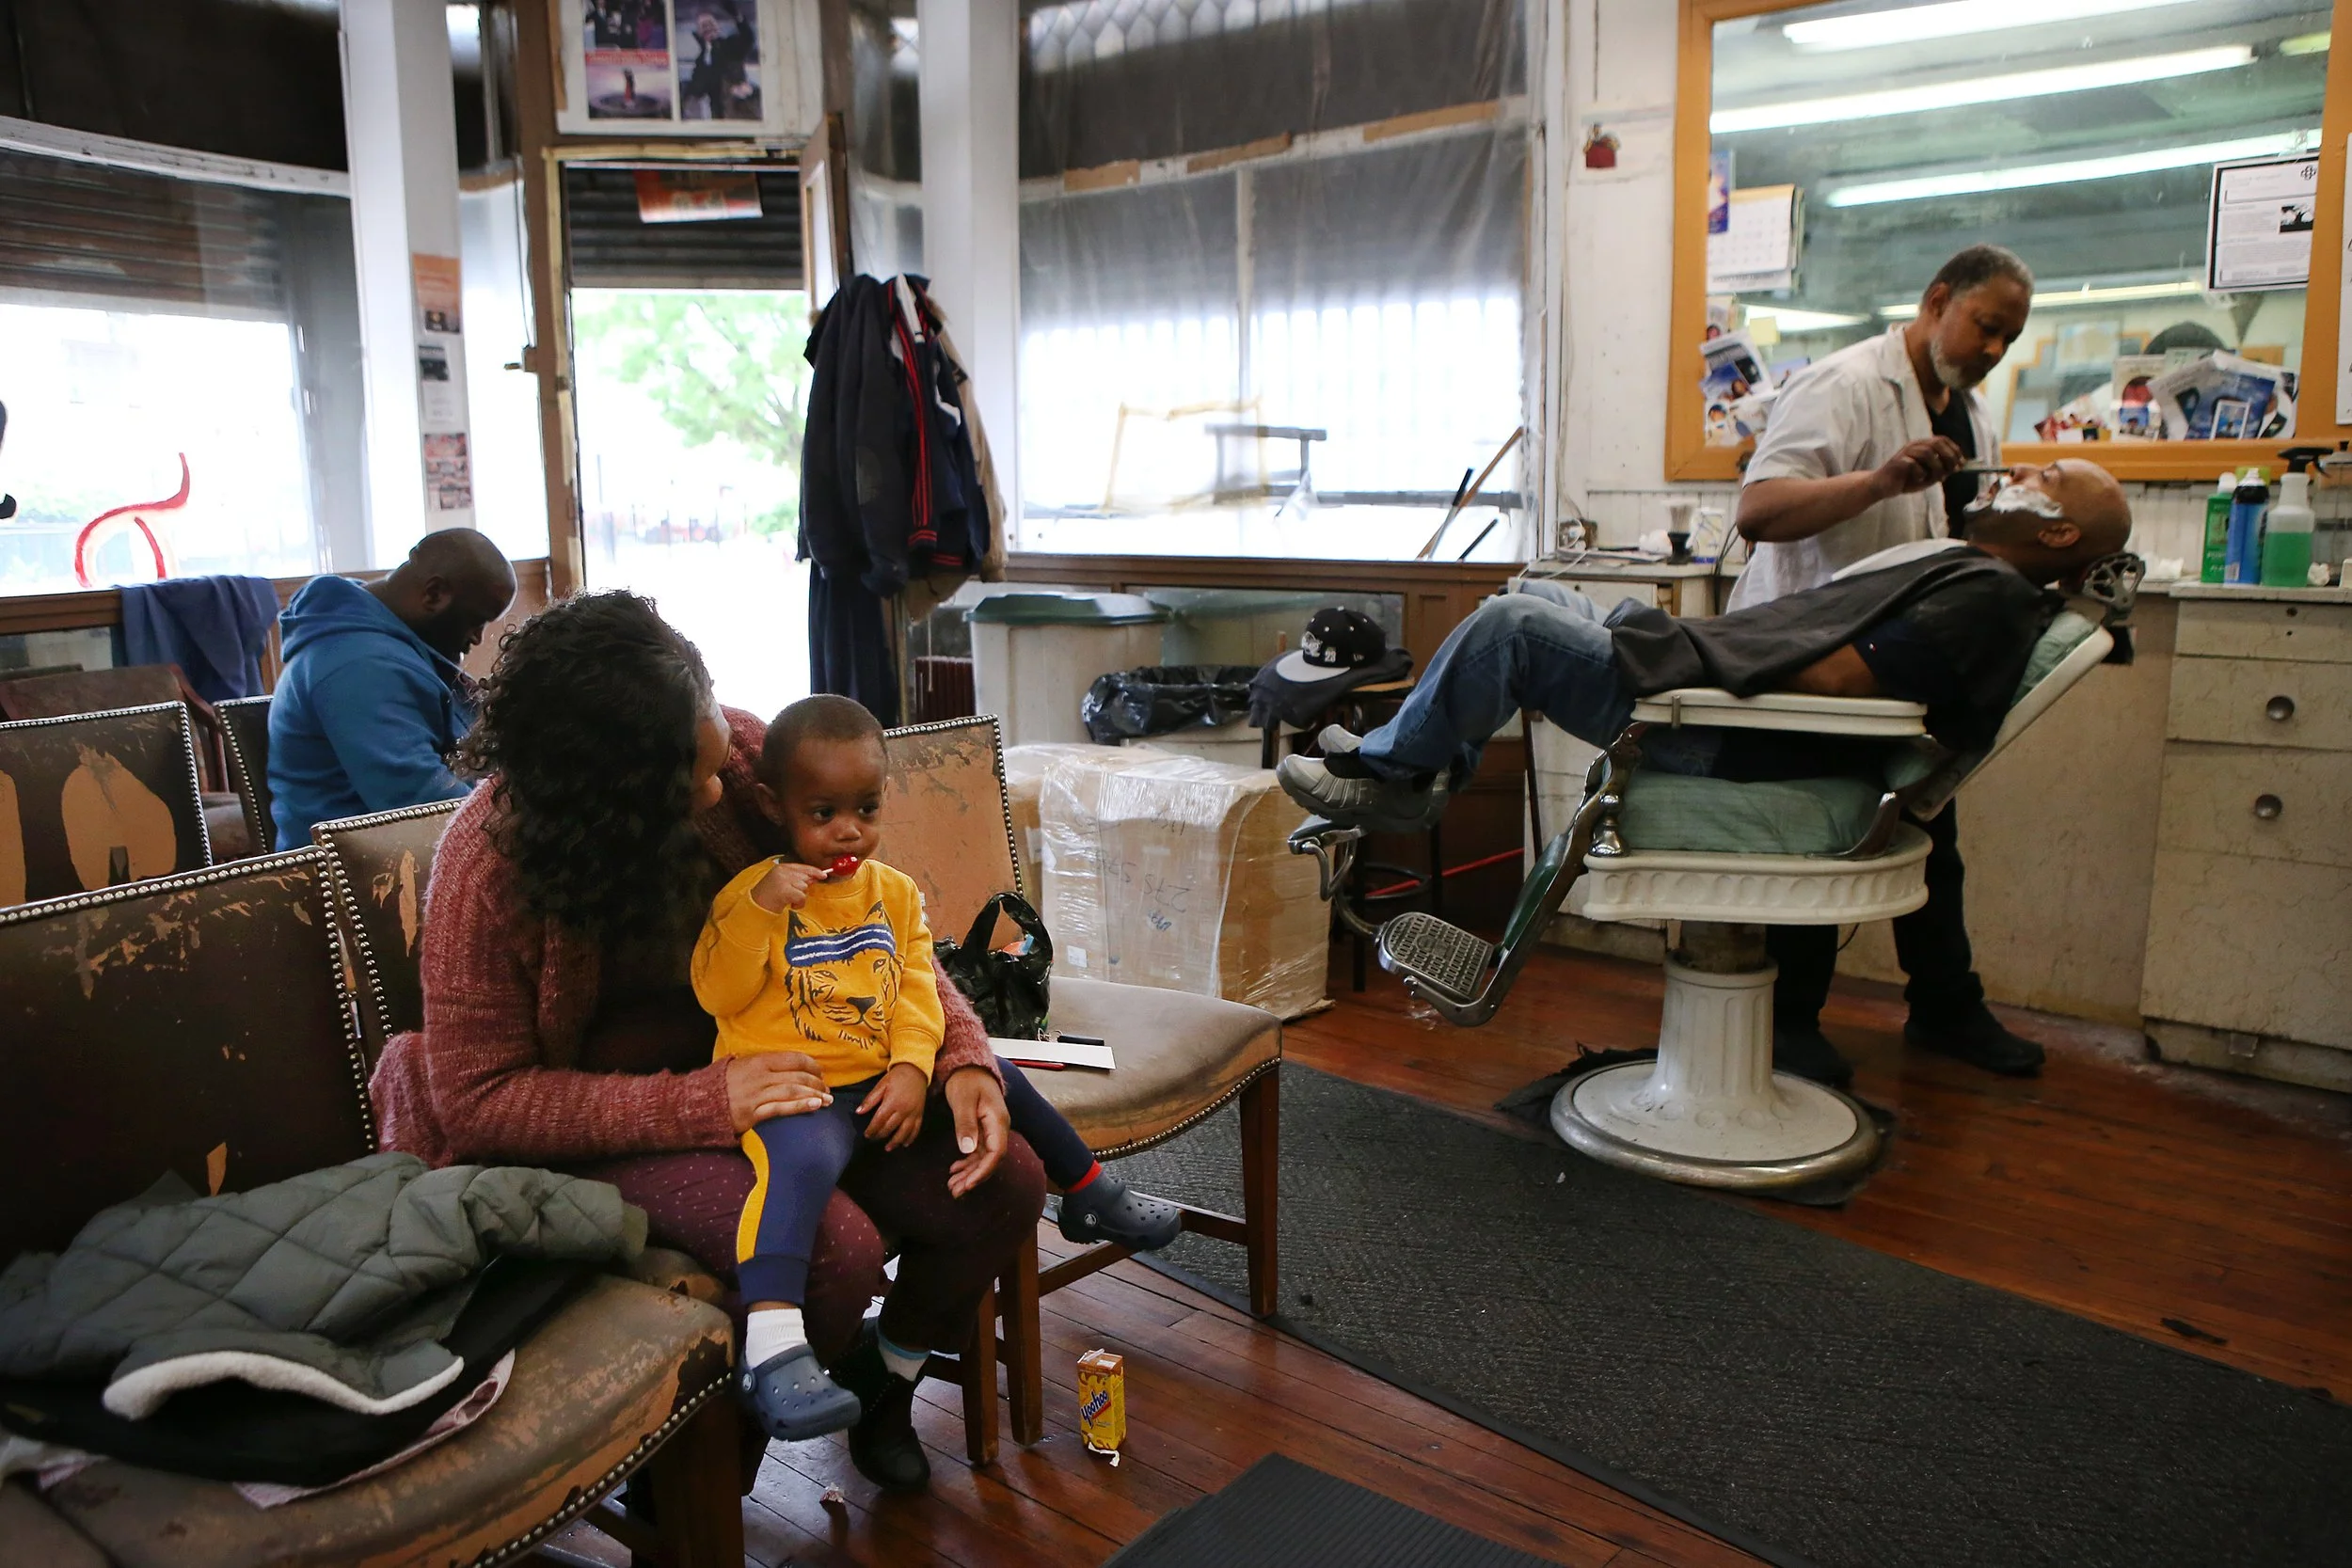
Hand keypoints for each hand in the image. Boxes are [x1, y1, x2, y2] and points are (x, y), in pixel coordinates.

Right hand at [725, 1053, 831, 1133]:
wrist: (696, 1103)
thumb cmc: (720, 1084)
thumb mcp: (741, 1065)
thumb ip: (763, 1064)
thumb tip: (787, 1065)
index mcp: (758, 1061)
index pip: (794, 1059)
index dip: (812, 1066)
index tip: (820, 1073)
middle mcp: (760, 1075)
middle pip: (797, 1076)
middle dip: (817, 1083)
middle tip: (828, 1090)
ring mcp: (756, 1095)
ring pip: (793, 1091)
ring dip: (815, 1095)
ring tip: (828, 1100)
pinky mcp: (752, 1113)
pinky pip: (781, 1108)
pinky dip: (800, 1106)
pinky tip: (815, 1106)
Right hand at [750, 859, 822, 912]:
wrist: (755, 907)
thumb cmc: (768, 897)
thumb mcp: (781, 883)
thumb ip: (796, 878)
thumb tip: (814, 878)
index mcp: (780, 867)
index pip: (802, 867)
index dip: (814, 871)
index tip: (823, 875)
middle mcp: (782, 871)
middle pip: (805, 877)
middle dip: (803, 888)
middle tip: (792, 895)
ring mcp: (783, 880)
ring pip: (804, 888)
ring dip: (799, 897)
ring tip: (788, 900)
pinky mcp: (785, 891)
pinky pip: (802, 897)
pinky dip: (799, 904)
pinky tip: (790, 904)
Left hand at [859, 1062, 929, 1150]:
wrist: (916, 1070)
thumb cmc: (897, 1077)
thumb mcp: (881, 1085)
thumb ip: (870, 1099)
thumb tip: (859, 1112)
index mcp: (892, 1102)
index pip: (879, 1121)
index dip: (872, 1129)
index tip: (867, 1135)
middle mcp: (903, 1110)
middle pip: (890, 1128)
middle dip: (880, 1135)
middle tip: (873, 1139)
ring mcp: (913, 1113)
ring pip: (904, 1132)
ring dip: (895, 1142)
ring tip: (888, 1148)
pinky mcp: (920, 1113)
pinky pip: (916, 1129)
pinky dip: (911, 1138)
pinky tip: (905, 1144)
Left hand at [943, 1066, 1009, 1197]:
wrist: (969, 1067)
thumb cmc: (966, 1080)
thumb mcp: (962, 1100)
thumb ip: (965, 1124)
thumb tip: (967, 1150)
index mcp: (997, 1120)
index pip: (996, 1152)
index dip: (983, 1170)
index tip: (968, 1184)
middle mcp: (998, 1128)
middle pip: (990, 1159)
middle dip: (974, 1178)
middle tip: (955, 1191)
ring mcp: (991, 1130)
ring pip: (983, 1158)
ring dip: (969, 1173)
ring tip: (952, 1186)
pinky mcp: (983, 1131)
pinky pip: (978, 1152)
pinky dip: (967, 1163)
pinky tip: (954, 1170)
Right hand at [1873, 437, 1963, 498]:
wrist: (1882, 486)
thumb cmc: (1906, 480)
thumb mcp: (1928, 476)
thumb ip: (1941, 470)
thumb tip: (1957, 467)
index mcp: (1922, 446)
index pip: (1942, 440)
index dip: (1954, 450)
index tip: (1962, 463)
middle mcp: (1914, 446)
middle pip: (1937, 443)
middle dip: (1949, 457)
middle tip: (1953, 470)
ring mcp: (1905, 453)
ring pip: (1928, 453)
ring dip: (1936, 467)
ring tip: (1936, 479)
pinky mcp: (1897, 462)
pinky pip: (1914, 465)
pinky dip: (1920, 474)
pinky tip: (1918, 479)